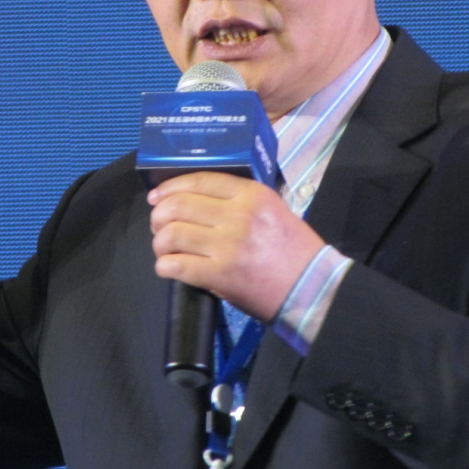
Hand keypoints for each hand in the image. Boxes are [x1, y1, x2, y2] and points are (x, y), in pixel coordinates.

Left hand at [148, 172, 325, 320]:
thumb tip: (199, 198)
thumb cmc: (294, 249)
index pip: (200, 180)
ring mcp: (226, 246)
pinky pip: (177, 265)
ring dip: (160, 242)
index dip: (171, 187)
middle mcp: (237, 216)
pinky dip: (165, 266)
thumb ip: (241, 200)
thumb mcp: (274, 209)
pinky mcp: (220, 276)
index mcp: (252, 195)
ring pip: (172, 234)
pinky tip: (169, 267)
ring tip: (164, 248)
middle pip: (179, 205)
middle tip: (158, 224)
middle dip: (159, 215)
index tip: (158, 196)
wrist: (311, 288)